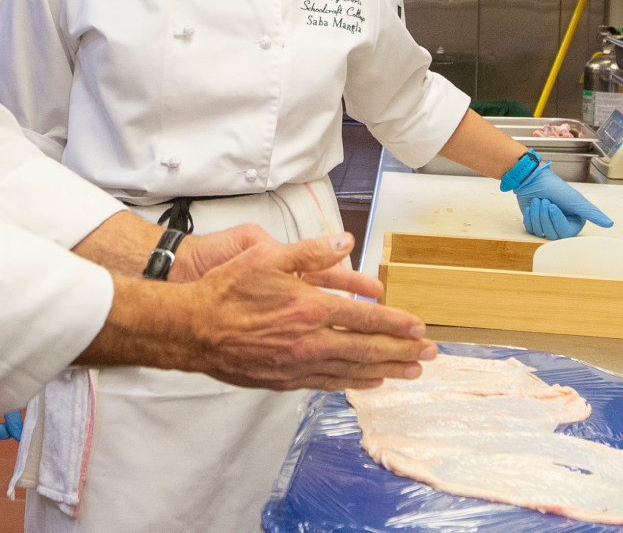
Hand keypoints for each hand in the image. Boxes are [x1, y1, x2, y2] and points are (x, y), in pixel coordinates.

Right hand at [79, 233, 433, 390]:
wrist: (193, 329)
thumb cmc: (227, 290)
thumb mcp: (267, 256)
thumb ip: (310, 250)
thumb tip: (345, 241)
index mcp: (310, 308)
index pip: (365, 318)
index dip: (396, 323)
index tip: (419, 327)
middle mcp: (310, 341)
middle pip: (367, 349)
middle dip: (402, 351)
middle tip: (429, 355)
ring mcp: (298, 364)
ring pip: (352, 370)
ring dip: (385, 370)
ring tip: (409, 371)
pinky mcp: (285, 380)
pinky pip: (328, 383)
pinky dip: (353, 382)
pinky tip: (368, 381)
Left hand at [512, 162, 613, 239]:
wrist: (531, 178)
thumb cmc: (553, 186)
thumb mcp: (575, 200)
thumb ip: (592, 213)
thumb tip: (610, 224)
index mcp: (575, 220)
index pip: (565, 233)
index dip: (557, 220)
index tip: (552, 206)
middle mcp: (563, 224)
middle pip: (553, 235)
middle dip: (545, 216)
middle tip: (545, 201)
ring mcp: (548, 224)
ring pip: (541, 232)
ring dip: (537, 215)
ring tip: (538, 200)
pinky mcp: (535, 223)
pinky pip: (531, 230)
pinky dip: (530, 217)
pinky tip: (531, 206)